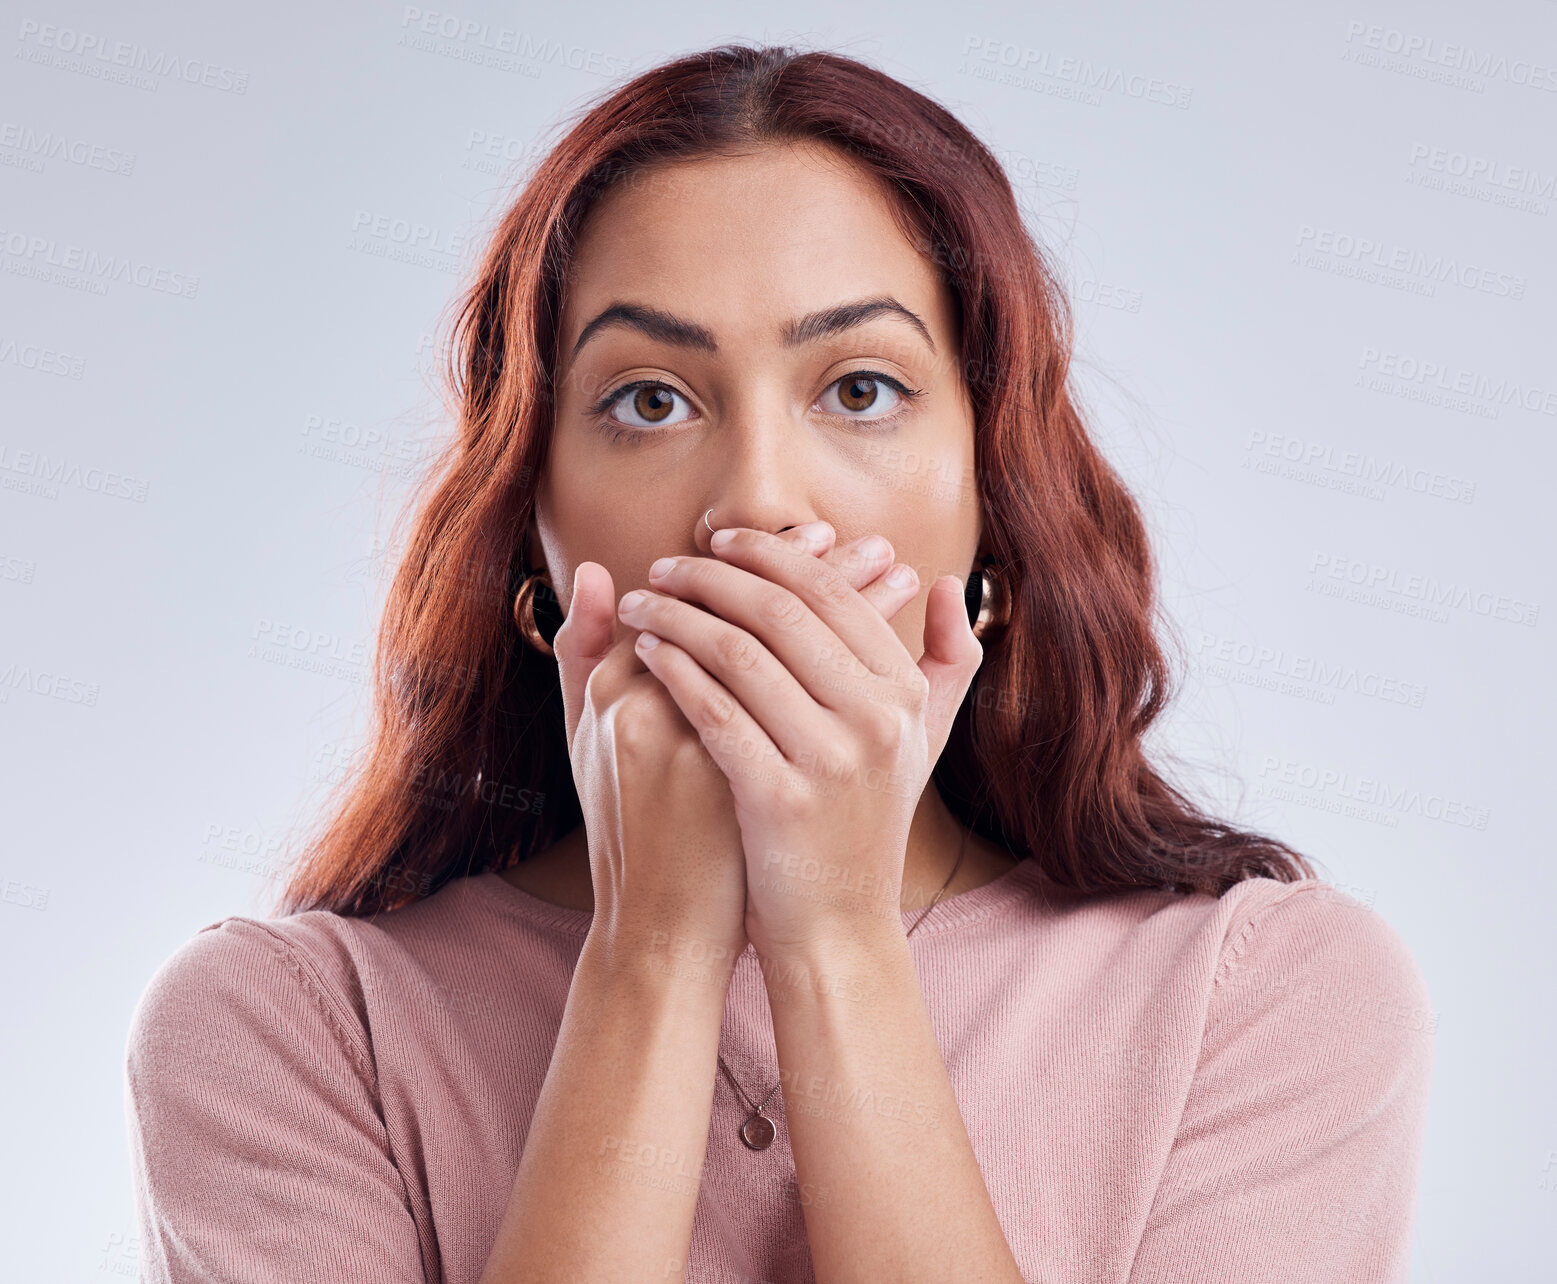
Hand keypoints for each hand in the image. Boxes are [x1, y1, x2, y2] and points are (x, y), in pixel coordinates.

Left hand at [614, 527, 983, 957]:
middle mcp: (878, 719)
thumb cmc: (866, 823)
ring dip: (678, 617)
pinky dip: (674, 672)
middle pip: (780, 612)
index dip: (767, 556)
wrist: (839, 926)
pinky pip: (714, 710)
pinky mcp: (780, 799)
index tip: (717, 543)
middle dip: (711, 577)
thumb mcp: (922, 742)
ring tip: (640, 606)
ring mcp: (832, 761)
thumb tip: (951, 582)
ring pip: (740, 654)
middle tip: (665, 568)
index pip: (829, 593)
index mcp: (906, 693)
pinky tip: (646, 656)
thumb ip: (949, 661)